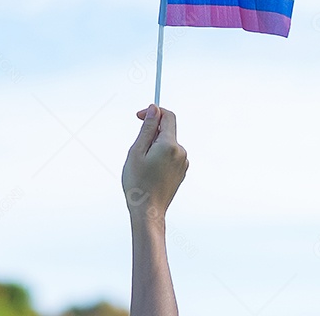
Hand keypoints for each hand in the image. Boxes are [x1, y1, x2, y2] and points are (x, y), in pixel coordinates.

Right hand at [122, 104, 187, 222]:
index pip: (168, 116)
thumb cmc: (138, 183)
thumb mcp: (136, 151)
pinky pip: (170, 155)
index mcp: (170, 145)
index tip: (139, 116)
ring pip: (168, 143)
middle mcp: (181, 152)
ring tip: (142, 164)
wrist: (148, 211)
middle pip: (167, 130)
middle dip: (151, 133)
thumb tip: (153, 109)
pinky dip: (160, 156)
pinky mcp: (181, 171)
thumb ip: (147, 128)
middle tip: (136, 149)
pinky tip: (150, 171)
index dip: (153, 112)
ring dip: (154, 146)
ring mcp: (183, 163)